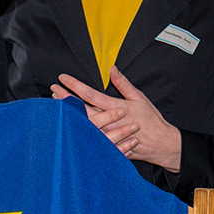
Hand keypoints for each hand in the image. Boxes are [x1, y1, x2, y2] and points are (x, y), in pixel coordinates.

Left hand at [50, 66, 182, 172]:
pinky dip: (77, 130)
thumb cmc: (152, 120)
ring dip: (68, 113)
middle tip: (53, 90)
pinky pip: (89, 138)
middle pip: (81, 108)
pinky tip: (67, 125)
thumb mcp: (140, 98)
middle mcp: (109, 121)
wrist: (161, 144)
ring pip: (82, 123)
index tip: (63, 78)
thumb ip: (124, 84)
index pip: (89, 94)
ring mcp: (107, 134)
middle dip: (65, 98)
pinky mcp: (108, 145)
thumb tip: (112, 69)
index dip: (74, 85)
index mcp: (116, 107)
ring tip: (56, 105)